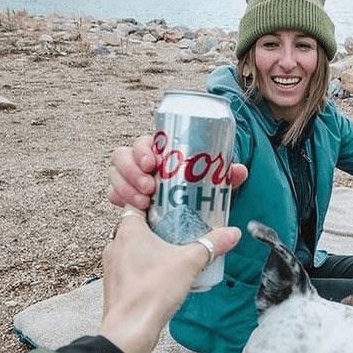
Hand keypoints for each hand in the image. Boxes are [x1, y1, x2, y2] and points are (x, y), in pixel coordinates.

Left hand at [98, 210, 240, 352]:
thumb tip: (232, 233)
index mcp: (129, 230)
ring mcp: (112, 266)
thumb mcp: (190, 262)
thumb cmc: (152, 292)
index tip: (173, 203)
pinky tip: (163, 274)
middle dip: (159, 226)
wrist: (130, 330)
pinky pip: (131, 266)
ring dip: (152, 248)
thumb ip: (212, 244)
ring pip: (133, 248)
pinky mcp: (116, 284)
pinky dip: (145, 266)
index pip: (138, 203)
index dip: (156, 201)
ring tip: (175, 252)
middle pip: (138, 226)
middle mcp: (116, 244)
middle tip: (181, 227)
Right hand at [108, 135, 247, 208]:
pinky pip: (113, 193)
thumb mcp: (210, 181)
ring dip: (126, 187)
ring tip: (144, 202)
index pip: (143, 142)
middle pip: (122, 155)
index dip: (142, 149)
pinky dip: (120, 199)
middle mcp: (141, 161)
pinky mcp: (124, 195)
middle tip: (149, 187)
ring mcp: (129, 178)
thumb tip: (239, 170)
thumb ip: (224, 174)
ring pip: (115, 174)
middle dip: (131, 170)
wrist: (186, 211)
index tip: (152, 162)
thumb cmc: (196, 188)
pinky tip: (134, 208)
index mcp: (160, 151)